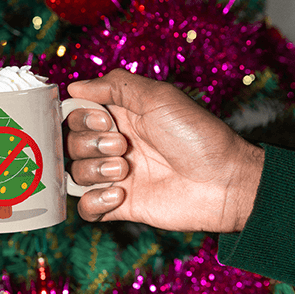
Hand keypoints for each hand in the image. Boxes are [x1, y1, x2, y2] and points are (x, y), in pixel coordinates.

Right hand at [66, 69, 264, 232]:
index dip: (81, 117)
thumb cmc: (197, 136)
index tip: (105, 120)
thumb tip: (74, 87)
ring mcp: (116, 177)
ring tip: (126, 171)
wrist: (223, 182)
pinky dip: (95, 201)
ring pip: (76, 175)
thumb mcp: (159, 97)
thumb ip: (115, 85)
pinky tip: (120, 195)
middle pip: (71, 144)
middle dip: (91, 144)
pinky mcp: (121, 206)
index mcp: (122, 116)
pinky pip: (86, 208)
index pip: (76, 114)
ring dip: (95, 171)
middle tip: (123, 146)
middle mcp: (115, 145)